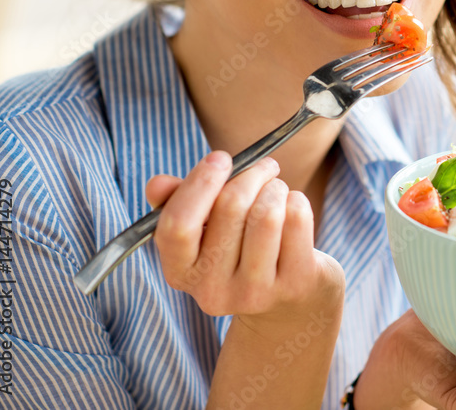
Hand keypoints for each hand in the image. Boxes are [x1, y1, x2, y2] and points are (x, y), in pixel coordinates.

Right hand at [146, 150, 343, 321]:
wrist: (288, 298)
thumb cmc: (239, 247)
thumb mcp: (204, 229)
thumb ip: (177, 203)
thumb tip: (157, 184)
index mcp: (180, 273)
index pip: (178, 225)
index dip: (200, 183)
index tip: (220, 158)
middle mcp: (212, 291)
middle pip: (230, 206)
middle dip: (251, 174)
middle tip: (264, 167)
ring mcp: (255, 293)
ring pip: (267, 212)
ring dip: (276, 188)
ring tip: (277, 190)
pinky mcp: (294, 285)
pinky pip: (297, 219)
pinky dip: (298, 200)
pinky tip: (293, 210)